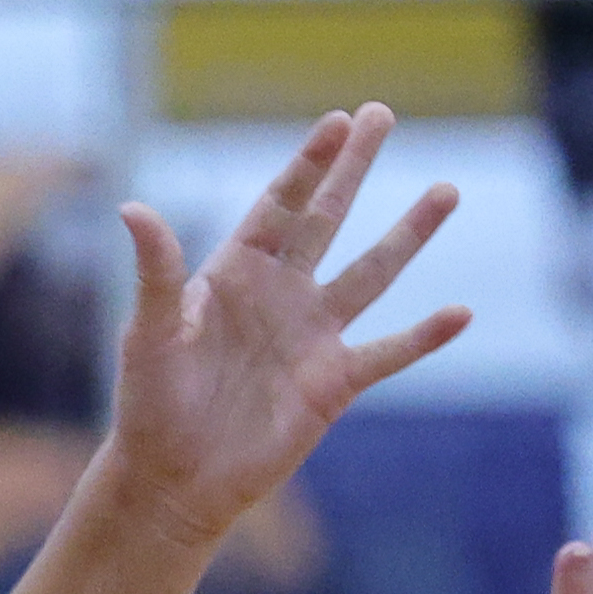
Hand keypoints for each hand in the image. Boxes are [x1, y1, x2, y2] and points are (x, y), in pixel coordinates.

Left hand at [102, 102, 469, 548]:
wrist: (174, 480)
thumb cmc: (150, 404)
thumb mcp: (149, 333)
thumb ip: (155, 271)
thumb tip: (131, 207)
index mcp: (235, 272)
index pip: (279, 204)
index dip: (309, 162)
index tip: (338, 120)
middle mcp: (280, 294)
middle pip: (328, 217)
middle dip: (355, 168)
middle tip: (382, 113)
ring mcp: (312, 337)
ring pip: (371, 274)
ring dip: (409, 234)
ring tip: (446, 190)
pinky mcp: (334, 385)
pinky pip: (389, 353)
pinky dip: (425, 336)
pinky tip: (461, 312)